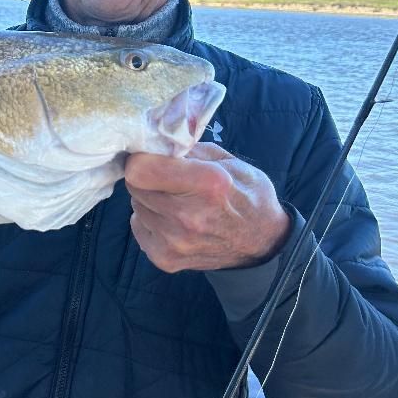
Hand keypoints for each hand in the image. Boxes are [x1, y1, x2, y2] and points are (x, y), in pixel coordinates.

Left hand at [125, 143, 290, 272]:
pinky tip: (172, 220)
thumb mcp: (228, 161)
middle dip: (146, 177)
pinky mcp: (165, 259)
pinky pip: (138, 226)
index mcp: (207, 184)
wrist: (263, 243)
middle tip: (166, 178)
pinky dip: (149, 220)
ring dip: (149, 199)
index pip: (140, 168)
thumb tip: (154, 139)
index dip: (142, 158)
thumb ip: (189, 148)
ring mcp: (174, 241)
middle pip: (134, 185)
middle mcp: (187, 216)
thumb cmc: (247, 195)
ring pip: (136, 205)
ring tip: (175, 200)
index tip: (152, 156)